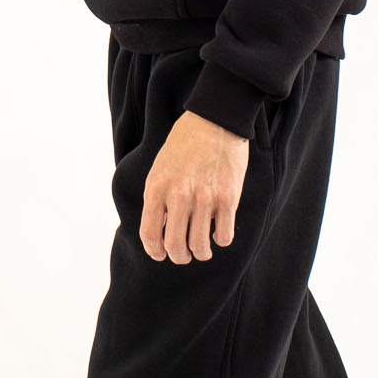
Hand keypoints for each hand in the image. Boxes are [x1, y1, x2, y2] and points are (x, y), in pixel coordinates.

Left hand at [140, 111, 250, 263]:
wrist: (214, 121)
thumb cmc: (185, 144)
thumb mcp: (160, 169)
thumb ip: (158, 198)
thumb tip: (161, 230)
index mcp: (157, 188)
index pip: (150, 234)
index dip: (154, 251)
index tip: (160, 255)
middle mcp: (179, 196)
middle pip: (175, 245)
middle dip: (179, 256)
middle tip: (184, 256)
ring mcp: (204, 198)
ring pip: (199, 245)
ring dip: (201, 252)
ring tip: (202, 249)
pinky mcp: (228, 198)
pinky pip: (223, 235)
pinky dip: (220, 240)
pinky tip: (218, 233)